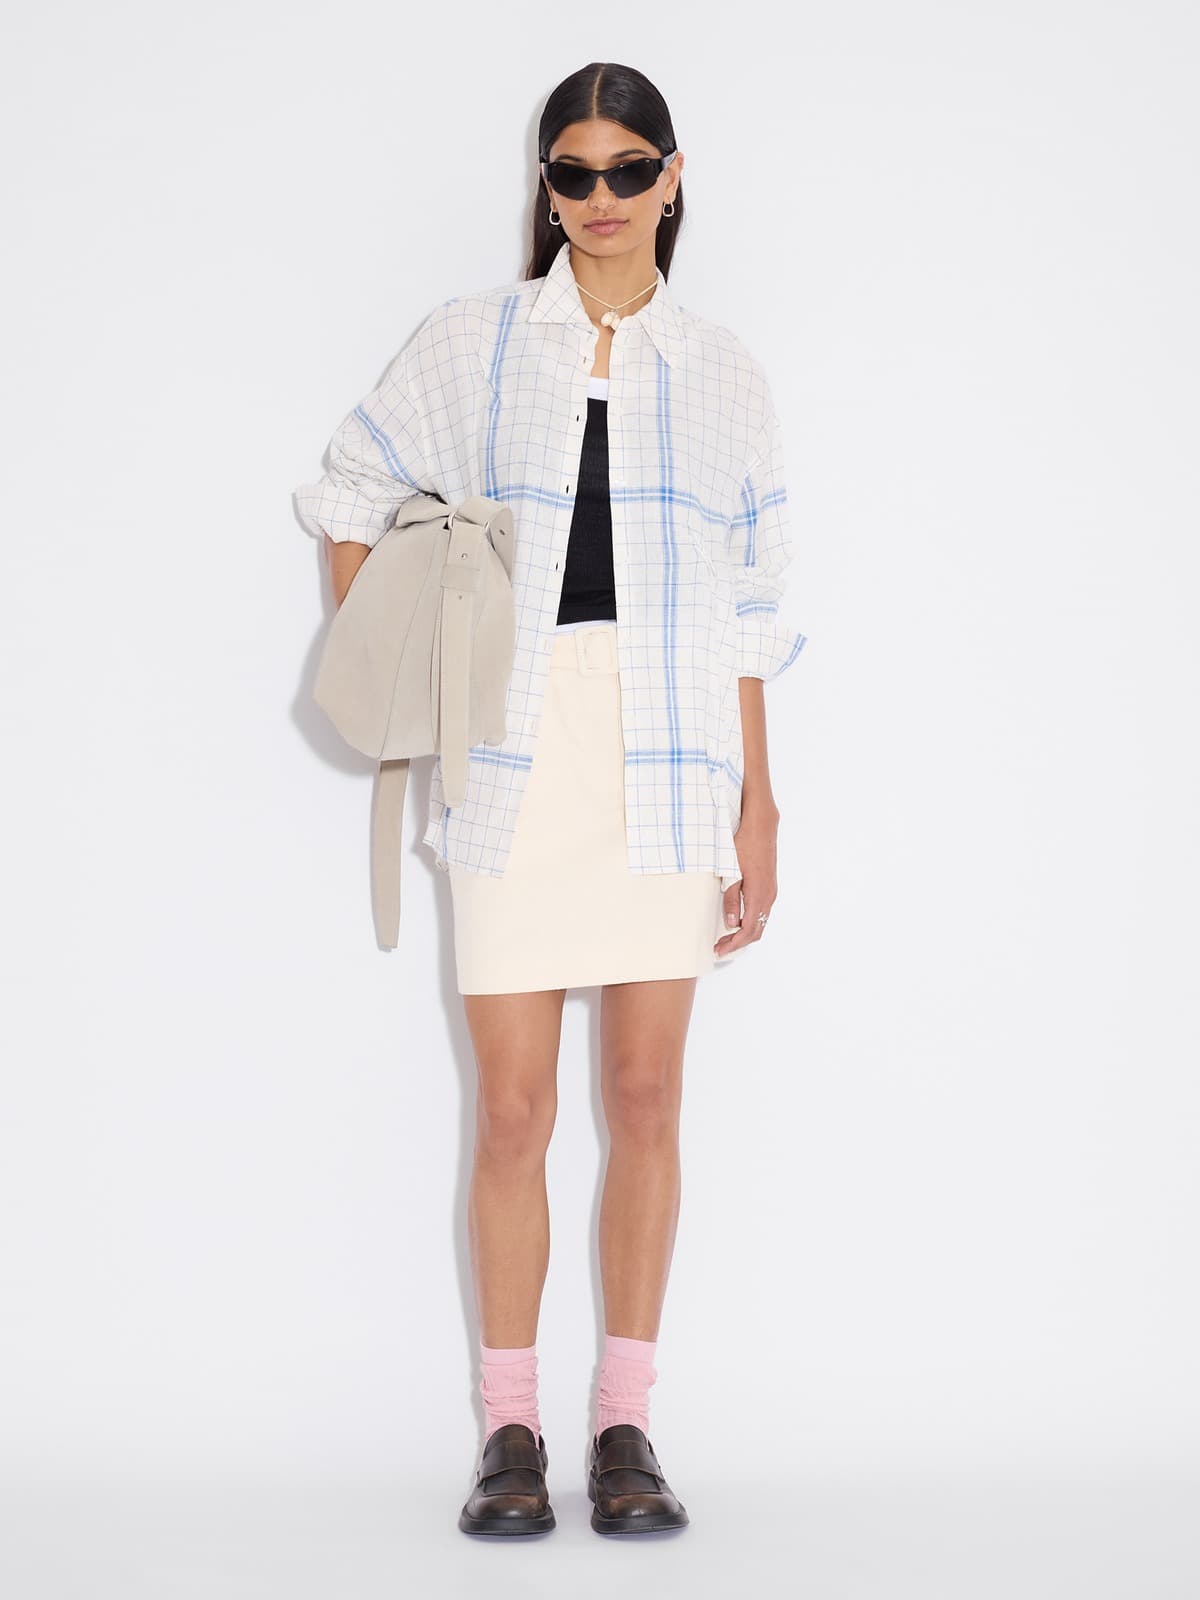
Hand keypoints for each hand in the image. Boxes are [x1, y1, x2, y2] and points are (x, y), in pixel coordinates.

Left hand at [714, 803, 778, 956]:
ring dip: (744, 933)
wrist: (761, 827)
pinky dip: (749, 922)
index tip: (720, 950)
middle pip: (756, 931)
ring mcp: (770, 892)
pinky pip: (761, 912)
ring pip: (760, 922)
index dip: (734, 944)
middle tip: (720, 947)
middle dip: (738, 942)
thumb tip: (730, 923)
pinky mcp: (769, 886)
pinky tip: (736, 920)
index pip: (748, 930)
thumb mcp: (731, 872)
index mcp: (759, 896)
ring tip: (726, 937)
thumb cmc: (745, 846)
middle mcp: (768, 897)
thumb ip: (731, 899)